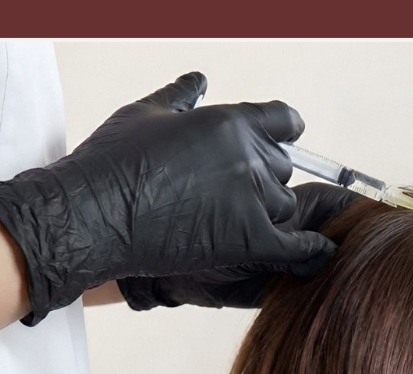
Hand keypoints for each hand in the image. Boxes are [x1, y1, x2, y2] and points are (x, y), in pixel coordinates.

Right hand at [0, 72, 339, 322]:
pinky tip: (319, 254)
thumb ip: (181, 97)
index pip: (284, 121)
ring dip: (268, 216)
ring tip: (232, 226)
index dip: (284, 134)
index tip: (284, 143)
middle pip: (282, 168)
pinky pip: (297, 248)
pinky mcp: (249, 239)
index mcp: (229, 121)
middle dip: (263, 180)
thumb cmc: (112, 162)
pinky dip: (311, 253)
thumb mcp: (146, 114)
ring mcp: (251, 198)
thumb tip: (198, 80)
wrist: (93, 213)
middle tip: (229, 198)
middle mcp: (248, 155)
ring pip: (284, 207)